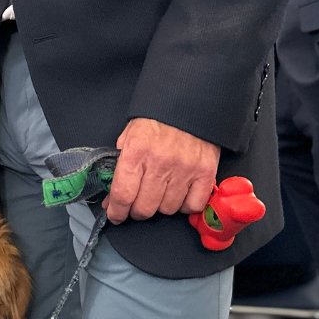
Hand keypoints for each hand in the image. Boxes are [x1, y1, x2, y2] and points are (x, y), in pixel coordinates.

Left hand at [103, 118, 219, 224]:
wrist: (189, 104)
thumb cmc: (157, 120)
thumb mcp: (129, 136)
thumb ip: (121, 165)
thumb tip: (113, 197)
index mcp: (137, 151)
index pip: (123, 193)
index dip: (116, 211)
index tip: (115, 215)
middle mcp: (160, 162)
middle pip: (145, 208)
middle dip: (137, 211)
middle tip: (136, 204)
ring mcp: (184, 170)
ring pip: (168, 209)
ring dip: (161, 206)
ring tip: (159, 192)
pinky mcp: (205, 174)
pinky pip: (192, 206)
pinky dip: (185, 205)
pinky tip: (179, 193)